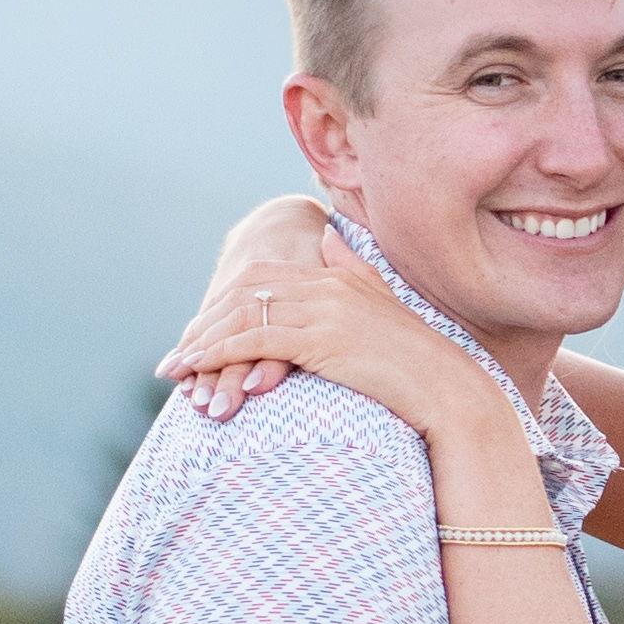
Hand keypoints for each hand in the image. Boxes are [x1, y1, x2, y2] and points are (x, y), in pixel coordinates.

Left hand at [160, 201, 459, 429]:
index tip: (200, 329)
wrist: (446, 387)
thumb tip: (328, 237)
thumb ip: (353, 268)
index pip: (264, 278)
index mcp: (336, 275)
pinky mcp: (323, 339)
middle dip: (206, 322)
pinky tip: (199, 369)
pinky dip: (221, 354)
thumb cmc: (417, 359)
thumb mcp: (382, 303)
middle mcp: (327, 284)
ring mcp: (325, 310)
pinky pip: (258, 341)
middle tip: (177, 352)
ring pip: (246, 316)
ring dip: (204, 342)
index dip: (225, 302)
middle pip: (247, 292)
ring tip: (176, 367)